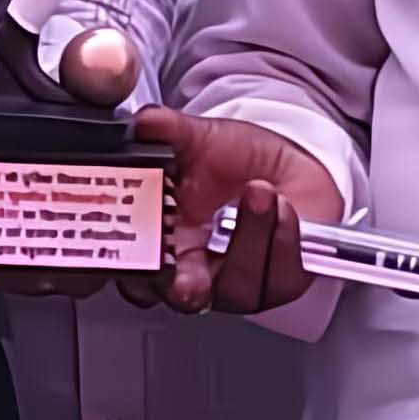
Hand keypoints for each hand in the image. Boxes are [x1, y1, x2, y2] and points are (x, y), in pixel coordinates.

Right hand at [133, 109, 343, 313]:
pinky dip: (282, 238)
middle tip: (187, 282)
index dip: (135, 275)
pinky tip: (282, 207)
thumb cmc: (231, 158)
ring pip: (238, 286)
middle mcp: (195, 270)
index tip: (143, 260)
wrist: (283, 162)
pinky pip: (281, 276)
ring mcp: (238, 281)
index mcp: (161, 241)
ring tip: (258, 192)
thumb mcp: (195, 137)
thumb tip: (143, 122)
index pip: (137, 274)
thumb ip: (165, 129)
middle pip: (183, 297)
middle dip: (187, 290)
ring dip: (249, 238)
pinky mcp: (280, 281)